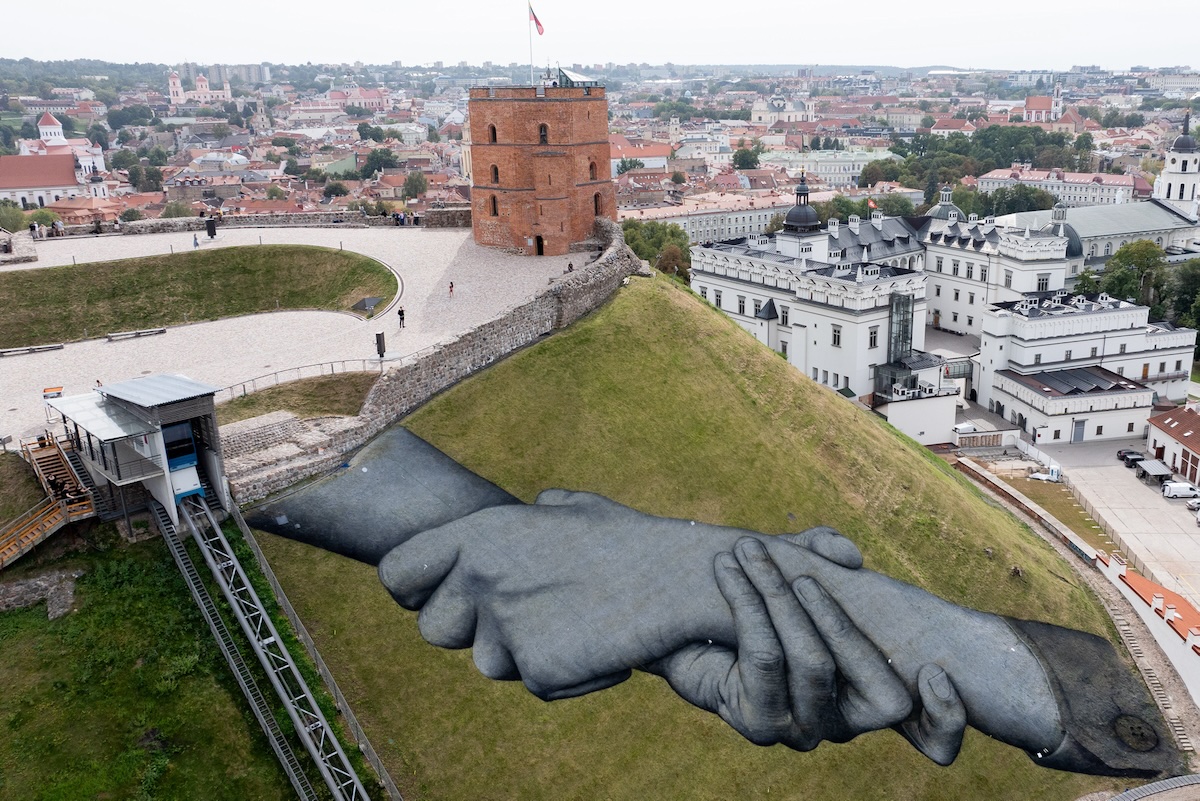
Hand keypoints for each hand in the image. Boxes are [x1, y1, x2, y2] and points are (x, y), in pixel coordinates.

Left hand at [377, 490, 864, 700]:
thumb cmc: (628, 543)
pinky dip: (566, 674)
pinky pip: (535, 682)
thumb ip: (535, 514)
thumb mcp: (573, 512)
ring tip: (574, 623)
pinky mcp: (536, 667)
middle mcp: (482, 576)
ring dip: (523, 652)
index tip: (435, 596)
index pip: (398, 573)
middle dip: (472, 629)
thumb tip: (537, 504)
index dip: (413, 591)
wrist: (677, 579)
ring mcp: (506, 623)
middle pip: (435, 629)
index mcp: (482, 532)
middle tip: (523, 616)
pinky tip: (597, 645)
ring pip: (487, 663)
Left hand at [648, 537, 965, 764]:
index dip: (944, 719)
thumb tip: (847, 556)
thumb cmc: (755, 597)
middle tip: (793, 563)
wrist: (686, 630)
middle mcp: (843, 722)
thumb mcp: (795, 566)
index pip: (930, 733)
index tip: (936, 674)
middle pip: (858, 670)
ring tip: (748, 552)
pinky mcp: (760, 724)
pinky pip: (765, 658)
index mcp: (868, 694)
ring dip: (776, 594)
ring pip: (811, 661)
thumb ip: (824, 552)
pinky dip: (748, 604)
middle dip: (827, 606)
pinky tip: (728, 572)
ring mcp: (802, 728)